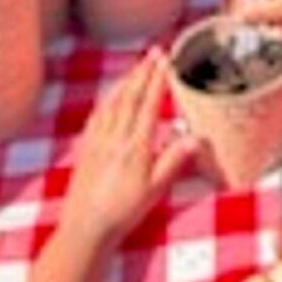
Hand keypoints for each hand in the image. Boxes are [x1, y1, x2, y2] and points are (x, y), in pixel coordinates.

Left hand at [59, 49, 195, 250]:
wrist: (85, 229)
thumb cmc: (123, 212)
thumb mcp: (154, 190)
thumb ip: (174, 160)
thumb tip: (196, 136)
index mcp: (136, 146)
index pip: (148, 105)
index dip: (157, 80)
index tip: (165, 60)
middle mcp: (116, 138)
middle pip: (130, 97)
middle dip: (143, 72)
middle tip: (154, 52)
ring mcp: (98, 141)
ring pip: (112, 102)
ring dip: (126, 80)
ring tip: (136, 66)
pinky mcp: (86, 149)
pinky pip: (97, 115)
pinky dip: (107, 99)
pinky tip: (110, 96)